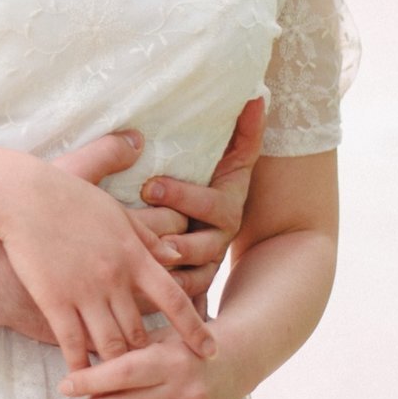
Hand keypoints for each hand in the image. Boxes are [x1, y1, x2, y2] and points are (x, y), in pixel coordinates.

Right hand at [0, 130, 213, 381]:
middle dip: (147, 354)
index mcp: (133, 255)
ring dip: (117, 364)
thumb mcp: (114, 211)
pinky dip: (81, 363)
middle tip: (152, 371)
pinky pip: (72, 342)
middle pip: (140, 331)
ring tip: (120, 379)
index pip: (174, 299)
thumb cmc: (67, 196)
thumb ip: (145, 236)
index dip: (194, 328)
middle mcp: (113, 278)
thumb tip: (174, 255)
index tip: (209, 350)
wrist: (19, 196)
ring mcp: (83, 291)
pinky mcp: (53, 299)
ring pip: (110, 343)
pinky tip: (82, 374)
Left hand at [138, 97, 264, 303]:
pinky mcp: (192, 284)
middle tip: (146, 238)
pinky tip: (141, 302)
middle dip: (176, 241)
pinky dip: (168, 302)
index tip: (150, 185)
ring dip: (170, 277)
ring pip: (195, 277)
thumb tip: (256, 96)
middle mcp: (220, 236)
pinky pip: (185, 299)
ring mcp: (208, 263)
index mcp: (226, 205)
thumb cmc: (202, 177)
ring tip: (141, 272)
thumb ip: (242, 131)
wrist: (207, 218)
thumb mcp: (223, 156)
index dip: (183, 196)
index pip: (212, 203)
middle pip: (203, 245)